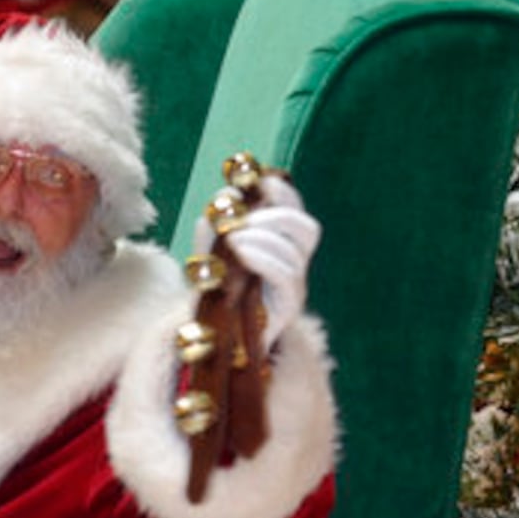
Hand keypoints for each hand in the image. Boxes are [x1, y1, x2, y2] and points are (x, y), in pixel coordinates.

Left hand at [192, 174, 319, 352]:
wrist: (215, 335)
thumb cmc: (217, 289)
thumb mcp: (211, 251)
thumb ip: (214, 228)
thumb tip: (218, 205)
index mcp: (281, 245)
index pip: (295, 211)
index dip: (283, 193)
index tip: (261, 181)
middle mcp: (294, 264)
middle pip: (306, 229)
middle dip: (277, 215)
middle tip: (243, 219)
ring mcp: (292, 287)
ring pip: (295, 253)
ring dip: (263, 237)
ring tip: (233, 238)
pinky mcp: (286, 307)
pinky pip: (285, 276)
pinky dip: (263, 258)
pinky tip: (240, 252)